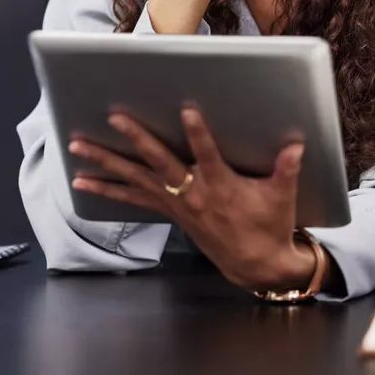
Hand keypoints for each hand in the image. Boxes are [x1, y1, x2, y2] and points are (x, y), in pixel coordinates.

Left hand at [68, 107, 318, 292]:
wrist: (255, 265)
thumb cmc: (270, 224)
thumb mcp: (282, 197)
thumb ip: (286, 169)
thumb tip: (296, 145)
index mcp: (221, 185)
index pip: (208, 154)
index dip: (198, 133)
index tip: (187, 109)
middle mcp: (192, 193)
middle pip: (159, 162)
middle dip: (136, 138)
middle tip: (114, 118)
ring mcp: (176, 204)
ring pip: (135, 179)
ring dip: (106, 162)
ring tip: (78, 146)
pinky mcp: (168, 211)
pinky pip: (132, 199)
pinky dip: (106, 190)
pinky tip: (82, 181)